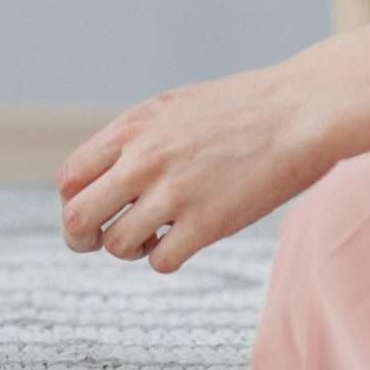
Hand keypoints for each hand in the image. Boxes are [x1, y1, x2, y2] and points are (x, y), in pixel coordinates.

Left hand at [56, 61, 340, 272]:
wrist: (301, 110)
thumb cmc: (245, 108)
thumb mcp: (175, 108)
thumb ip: (137, 139)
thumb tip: (106, 174)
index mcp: (132, 129)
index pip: (68, 179)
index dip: (72, 203)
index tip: (93, 211)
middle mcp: (144, 160)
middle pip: (77, 218)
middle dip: (81, 238)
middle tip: (101, 241)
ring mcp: (175, 192)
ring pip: (117, 245)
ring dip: (131, 249)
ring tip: (155, 236)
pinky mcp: (208, 223)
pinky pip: (161, 261)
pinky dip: (166, 259)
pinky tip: (185, 241)